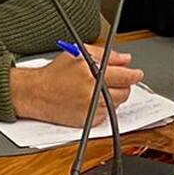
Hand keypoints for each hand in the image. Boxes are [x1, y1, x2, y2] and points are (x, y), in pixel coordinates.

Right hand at [9, 47, 143, 126]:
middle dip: (124, 86)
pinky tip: (91, 100)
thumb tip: (126, 59)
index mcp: (91, 73)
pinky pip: (106, 115)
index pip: (124, 76)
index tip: (137, 74)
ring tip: (99, 89)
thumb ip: (106, 55)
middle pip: (125, 92)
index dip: (134, 74)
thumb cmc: (55, 73)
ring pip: (117, 104)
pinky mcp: (86, 121)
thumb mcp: (79, 53)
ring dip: (114, 96)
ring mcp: (89, 108)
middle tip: (118, 81)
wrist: (36, 93)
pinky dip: (103, 107)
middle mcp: (91, 92)